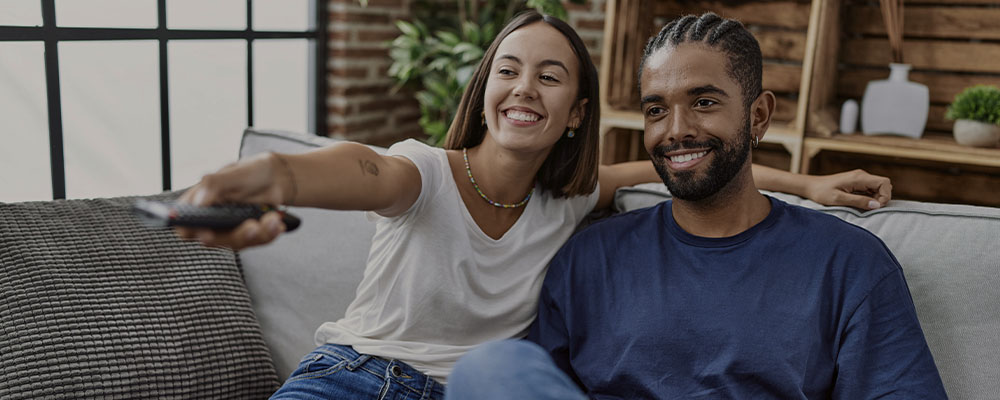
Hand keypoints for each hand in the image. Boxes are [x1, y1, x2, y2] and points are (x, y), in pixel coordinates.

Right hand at [175, 152, 292, 249]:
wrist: (275, 178)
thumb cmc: (248, 172)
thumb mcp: (232, 173)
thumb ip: (214, 184)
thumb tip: (199, 202)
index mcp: (198, 204)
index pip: (184, 226)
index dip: (191, 231)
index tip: (207, 232)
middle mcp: (210, 221)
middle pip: (214, 240)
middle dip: (236, 235)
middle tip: (253, 226)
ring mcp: (229, 230)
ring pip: (238, 243)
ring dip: (258, 233)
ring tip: (273, 218)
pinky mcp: (248, 236)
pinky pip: (256, 241)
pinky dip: (269, 233)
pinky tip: (277, 223)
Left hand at [803, 169, 891, 209]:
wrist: (810, 186)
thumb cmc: (821, 192)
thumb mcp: (839, 199)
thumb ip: (858, 201)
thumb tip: (876, 205)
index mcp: (859, 177)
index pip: (884, 182)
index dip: (885, 196)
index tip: (874, 206)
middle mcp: (861, 176)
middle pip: (884, 185)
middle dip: (881, 198)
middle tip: (869, 208)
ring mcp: (859, 179)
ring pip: (878, 188)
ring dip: (875, 199)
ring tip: (862, 206)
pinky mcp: (856, 183)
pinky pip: (870, 190)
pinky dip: (869, 198)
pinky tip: (859, 203)